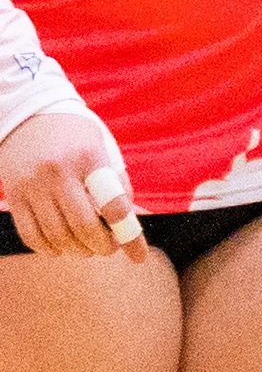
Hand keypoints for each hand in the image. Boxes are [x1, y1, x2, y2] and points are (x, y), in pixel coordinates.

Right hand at [0, 99, 139, 256]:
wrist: (27, 115)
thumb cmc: (75, 135)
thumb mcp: (103, 149)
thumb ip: (117, 183)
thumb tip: (132, 220)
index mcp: (90, 158)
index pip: (114, 205)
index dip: (129, 236)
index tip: (138, 257)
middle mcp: (59, 172)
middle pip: (83, 226)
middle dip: (101, 246)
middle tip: (108, 249)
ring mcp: (33, 185)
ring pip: (56, 234)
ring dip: (75, 250)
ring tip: (86, 249)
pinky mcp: (14, 195)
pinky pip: (30, 233)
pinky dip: (47, 248)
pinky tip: (59, 248)